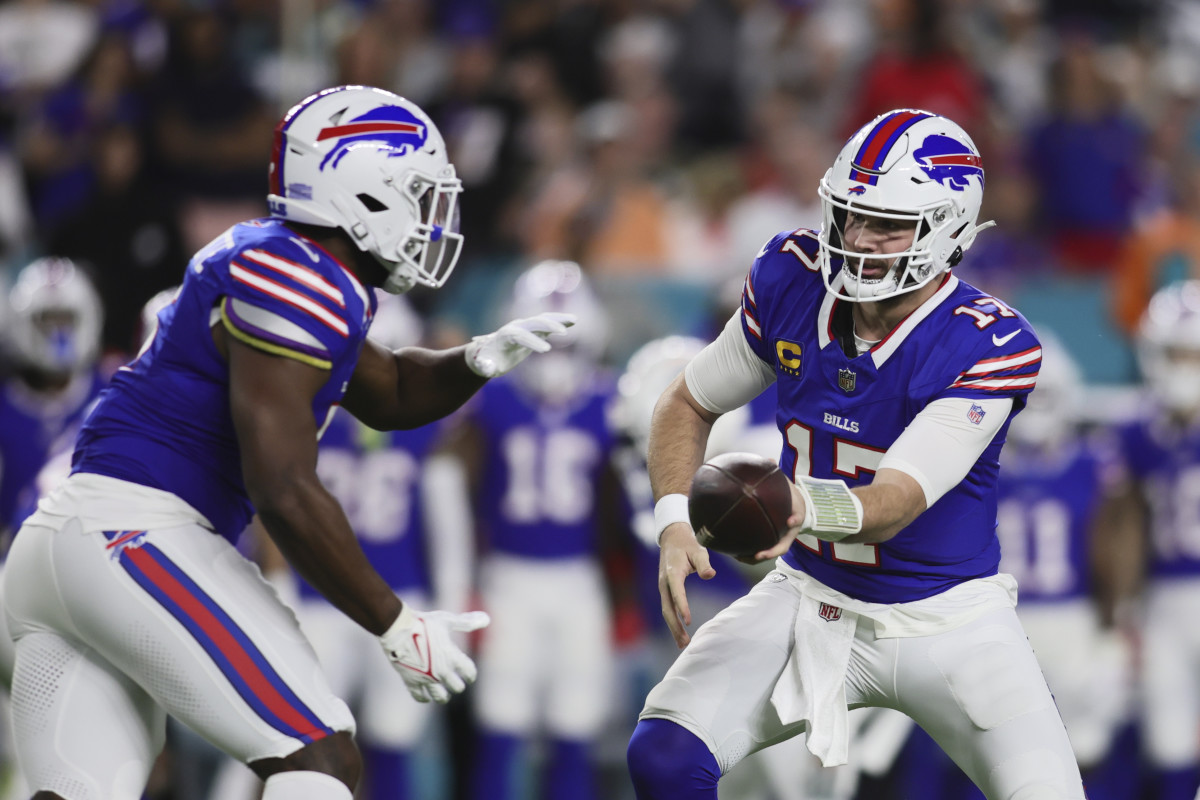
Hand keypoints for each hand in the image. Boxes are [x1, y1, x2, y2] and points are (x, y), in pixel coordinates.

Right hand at [379, 605, 490, 702]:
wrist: (398, 628)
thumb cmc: (424, 623)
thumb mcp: (447, 621)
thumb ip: (466, 622)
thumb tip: (487, 619)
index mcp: (452, 657)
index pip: (469, 672)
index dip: (471, 674)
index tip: (470, 676)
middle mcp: (441, 671)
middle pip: (456, 687)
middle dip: (458, 685)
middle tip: (457, 683)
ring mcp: (426, 678)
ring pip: (439, 696)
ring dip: (443, 696)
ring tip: (444, 696)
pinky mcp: (411, 681)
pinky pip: (419, 696)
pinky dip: (424, 698)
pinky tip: (426, 697)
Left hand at [465, 312, 575, 377]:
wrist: (489, 351)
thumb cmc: (488, 360)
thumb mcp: (485, 366)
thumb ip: (484, 366)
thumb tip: (485, 367)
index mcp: (506, 335)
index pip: (520, 336)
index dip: (533, 342)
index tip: (547, 351)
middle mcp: (516, 327)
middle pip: (533, 323)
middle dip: (548, 326)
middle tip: (564, 333)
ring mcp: (526, 326)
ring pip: (542, 319)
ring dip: (558, 319)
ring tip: (574, 319)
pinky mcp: (533, 329)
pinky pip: (547, 323)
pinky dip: (559, 320)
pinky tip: (573, 320)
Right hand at [658, 523, 715, 648]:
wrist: (672, 539)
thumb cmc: (688, 545)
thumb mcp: (698, 551)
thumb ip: (704, 563)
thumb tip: (710, 575)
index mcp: (673, 573)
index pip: (677, 593)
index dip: (682, 607)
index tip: (688, 621)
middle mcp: (665, 583)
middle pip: (667, 608)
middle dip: (675, 626)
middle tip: (685, 643)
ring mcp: (663, 588)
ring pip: (666, 611)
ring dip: (673, 628)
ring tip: (683, 644)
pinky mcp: (665, 591)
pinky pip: (668, 608)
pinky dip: (673, 622)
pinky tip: (680, 633)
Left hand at [742, 481, 805, 562]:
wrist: (792, 499)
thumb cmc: (794, 504)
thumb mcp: (798, 508)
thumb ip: (797, 515)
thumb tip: (791, 522)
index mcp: (788, 536)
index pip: (780, 549)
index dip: (770, 553)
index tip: (759, 555)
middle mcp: (779, 539)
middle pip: (767, 553)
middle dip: (754, 558)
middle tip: (741, 557)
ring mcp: (771, 538)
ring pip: (759, 550)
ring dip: (748, 556)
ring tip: (735, 555)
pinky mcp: (763, 534)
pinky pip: (754, 542)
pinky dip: (745, 547)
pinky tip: (734, 546)